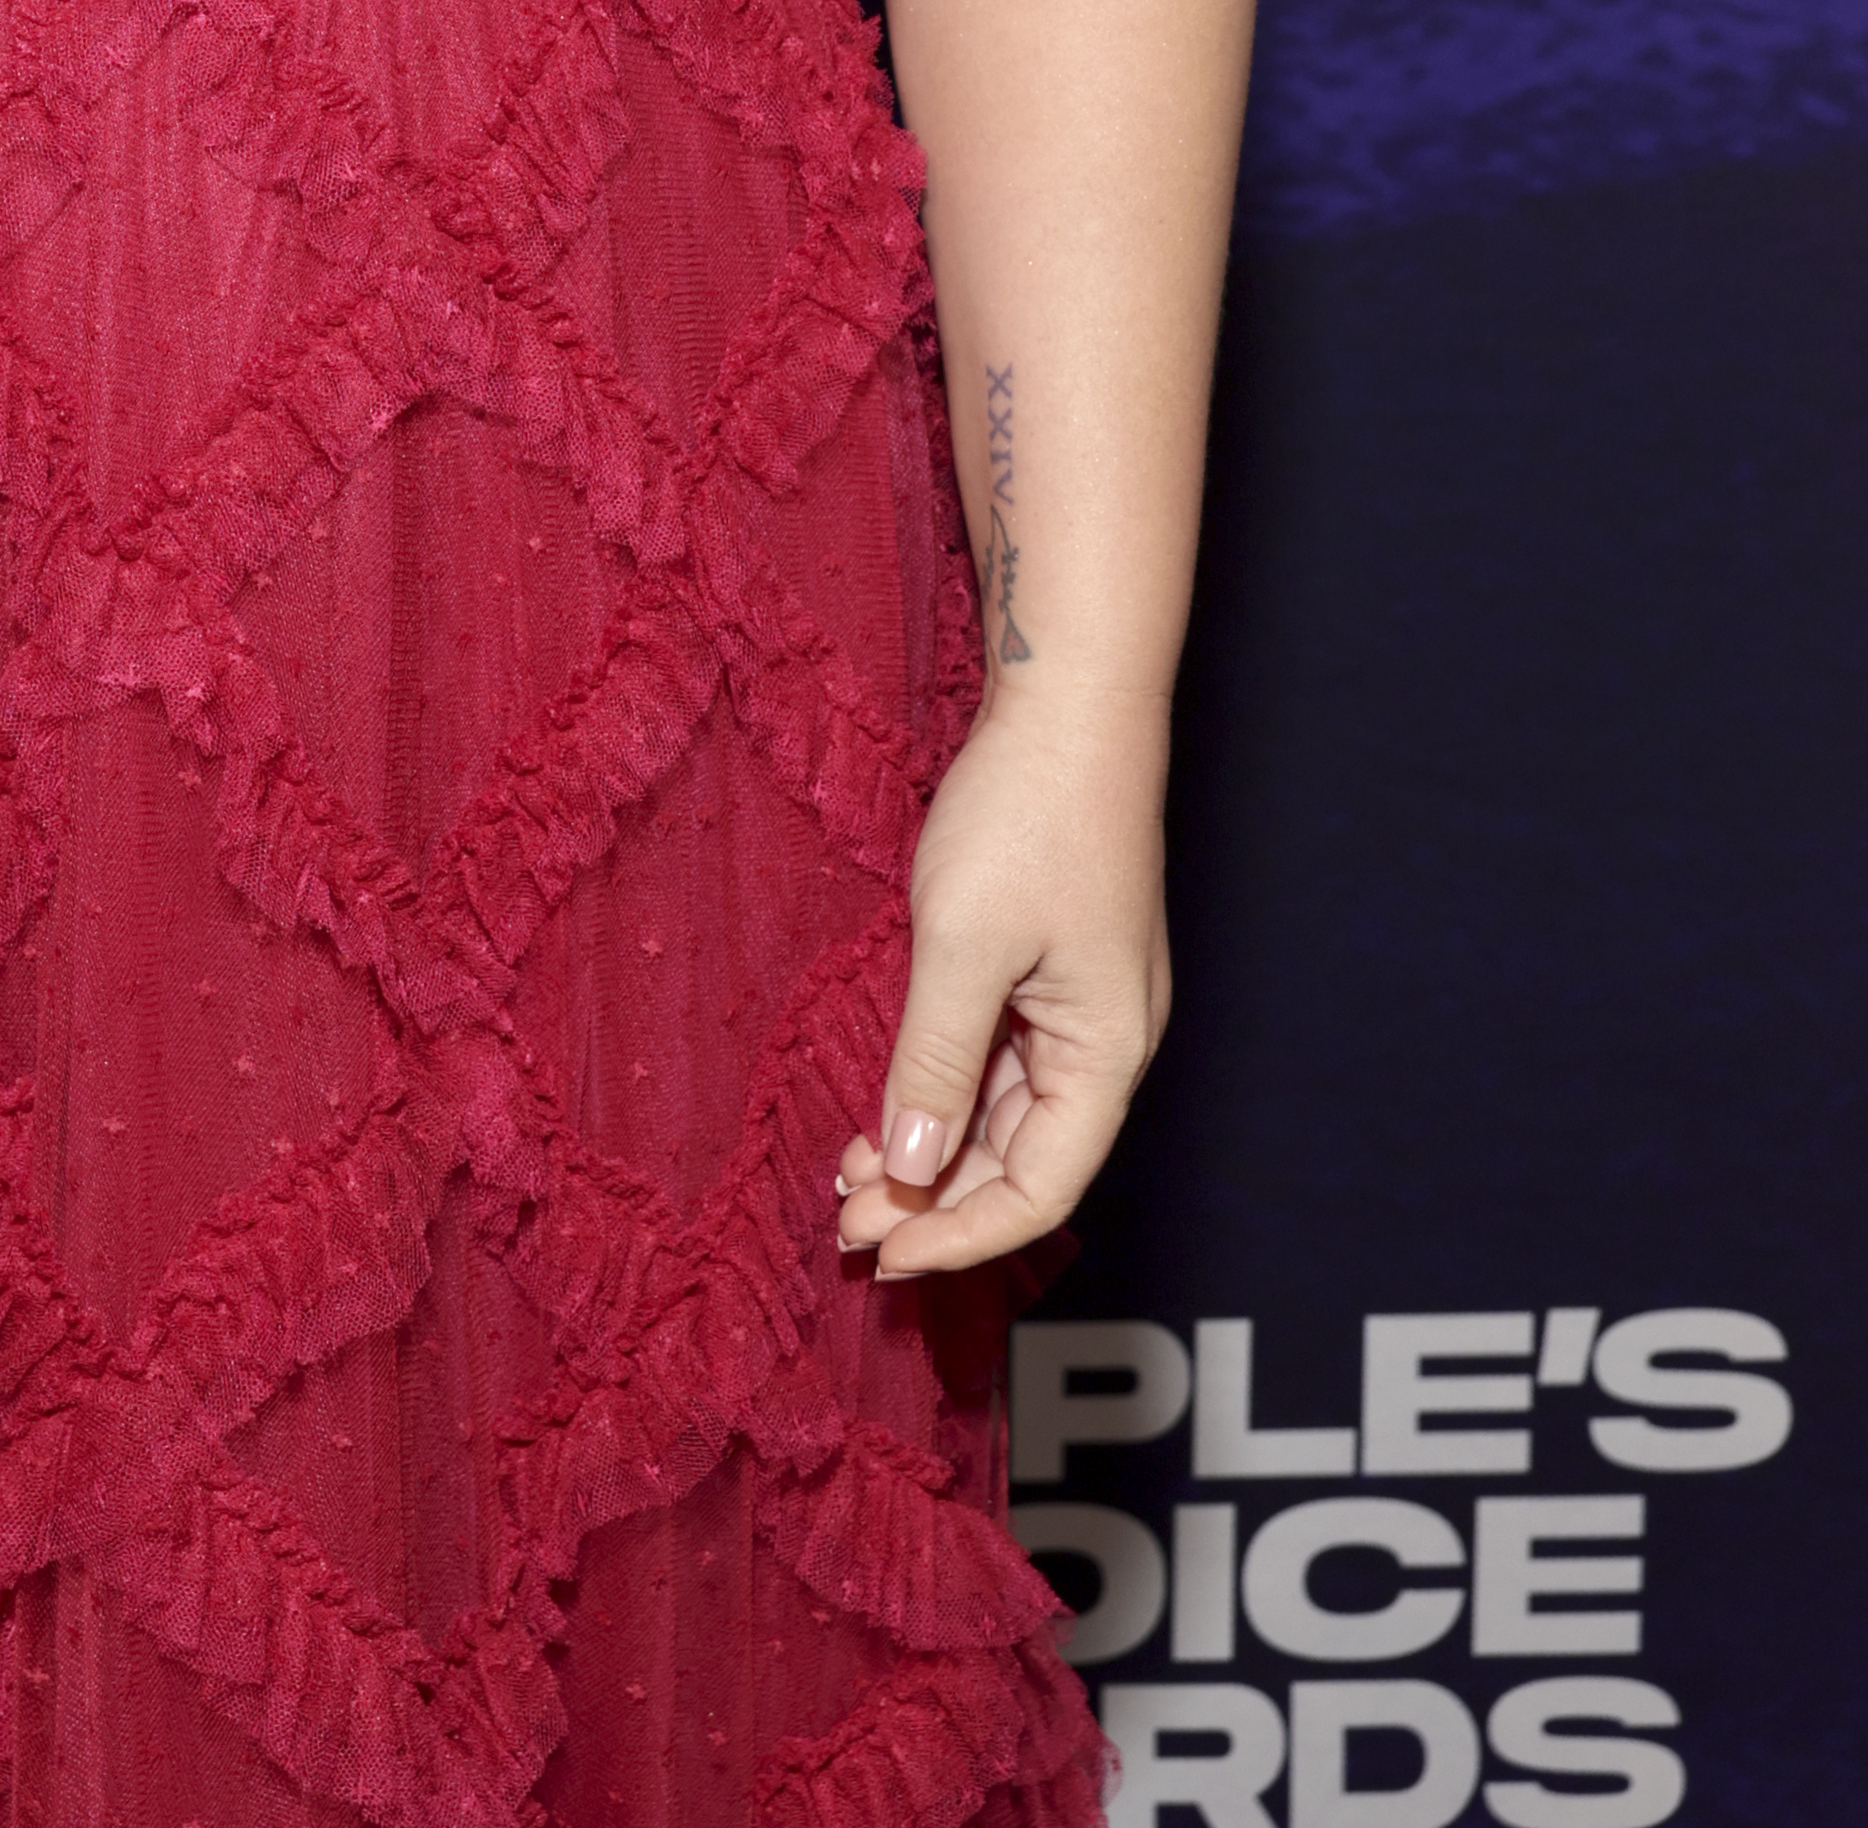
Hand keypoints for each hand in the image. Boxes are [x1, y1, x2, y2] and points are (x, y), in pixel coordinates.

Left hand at [834, 686, 1171, 1280]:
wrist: (1069, 698)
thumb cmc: (1033, 809)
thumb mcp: (965, 943)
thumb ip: (937, 1062)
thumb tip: (910, 1169)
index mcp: (1106, 1051)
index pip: (1039, 1190)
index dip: (962, 1236)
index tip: (884, 1255)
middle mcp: (1104, 1039)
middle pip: (1022, 1160)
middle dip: (934, 1200)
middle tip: (845, 1223)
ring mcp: (1079, 1000)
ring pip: (1005, 1112)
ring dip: (930, 1149)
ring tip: (849, 1174)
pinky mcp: (1050, 962)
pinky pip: (998, 1056)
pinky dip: (942, 1088)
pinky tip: (886, 1100)